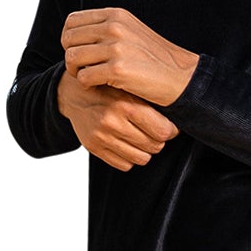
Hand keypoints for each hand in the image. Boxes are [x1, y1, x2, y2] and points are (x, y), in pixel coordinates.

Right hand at [56, 66, 180, 172]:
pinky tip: (126, 144)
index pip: (163, 131)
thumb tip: (177, 118)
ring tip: (141, 138)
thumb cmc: (107, 87)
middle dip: (158, 141)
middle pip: (154, 146)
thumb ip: (149, 101)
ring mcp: (102, 137)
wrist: (73, 92)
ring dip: (145, 150)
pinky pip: (124, 165)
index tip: (169, 128)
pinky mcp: (94, 148)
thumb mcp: (129, 86)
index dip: (171, 132)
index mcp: (126, 104)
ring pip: (141, 159)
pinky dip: (129, 157)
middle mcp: (113, 122)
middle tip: (154, 132)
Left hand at [61, 7, 199, 108]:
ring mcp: (116, 47)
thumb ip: (107, 29)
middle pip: (68, 39)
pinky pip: (84, 77)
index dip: (69, 40)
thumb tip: (75, 34)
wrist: (181, 78)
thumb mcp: (131, 32)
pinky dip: (88, 85)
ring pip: (72, 58)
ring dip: (76, 73)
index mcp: (116, 15)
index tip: (80, 54)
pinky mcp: (117, 69)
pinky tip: (100, 87)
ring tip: (91, 79)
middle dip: (71, 57)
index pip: (72, 21)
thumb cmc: (154, 60)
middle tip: (82, 70)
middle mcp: (114, 26)